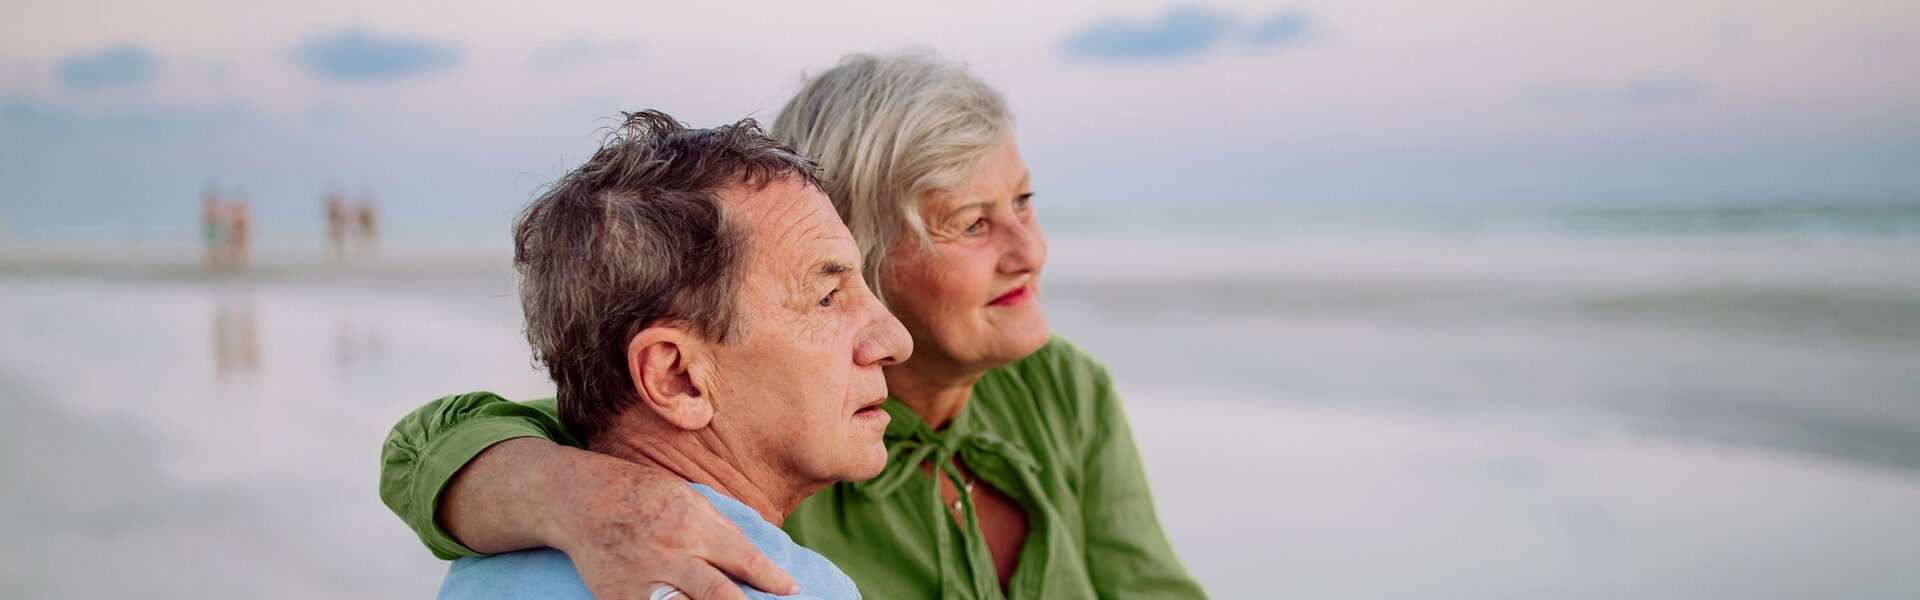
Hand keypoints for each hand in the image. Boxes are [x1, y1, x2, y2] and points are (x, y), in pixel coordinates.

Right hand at [541, 446, 799, 599]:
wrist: (579, 499)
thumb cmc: (641, 493)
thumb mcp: (686, 497)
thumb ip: (718, 527)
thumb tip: (754, 557)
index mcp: (692, 522)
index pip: (743, 559)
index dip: (772, 579)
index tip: (792, 591)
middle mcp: (670, 552)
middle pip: (721, 594)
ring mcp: (643, 578)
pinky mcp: (619, 597)